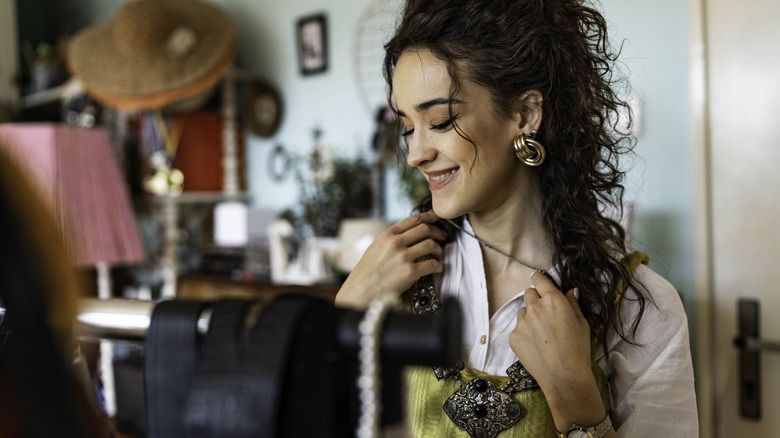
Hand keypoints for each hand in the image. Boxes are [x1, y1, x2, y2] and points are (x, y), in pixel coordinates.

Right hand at [334, 211, 445, 308]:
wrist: (360, 291)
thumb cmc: (367, 272)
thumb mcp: (375, 248)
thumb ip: (391, 239)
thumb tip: (408, 234)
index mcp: (387, 235)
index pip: (413, 220)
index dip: (429, 217)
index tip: (437, 218)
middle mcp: (395, 243)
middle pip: (425, 229)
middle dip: (438, 232)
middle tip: (443, 237)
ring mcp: (403, 257)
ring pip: (431, 245)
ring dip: (439, 250)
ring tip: (438, 255)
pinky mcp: (410, 272)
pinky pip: (432, 264)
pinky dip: (438, 266)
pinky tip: (437, 268)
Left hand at [509, 273, 605, 430]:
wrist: (565, 376)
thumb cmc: (578, 350)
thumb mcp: (582, 323)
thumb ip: (573, 303)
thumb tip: (570, 290)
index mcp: (554, 300)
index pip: (539, 280)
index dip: (539, 279)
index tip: (538, 281)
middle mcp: (535, 307)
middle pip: (529, 293)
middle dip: (536, 299)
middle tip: (546, 313)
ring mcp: (522, 322)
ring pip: (523, 311)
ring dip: (530, 316)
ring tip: (542, 333)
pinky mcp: (514, 336)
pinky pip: (518, 328)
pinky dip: (525, 332)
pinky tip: (537, 344)